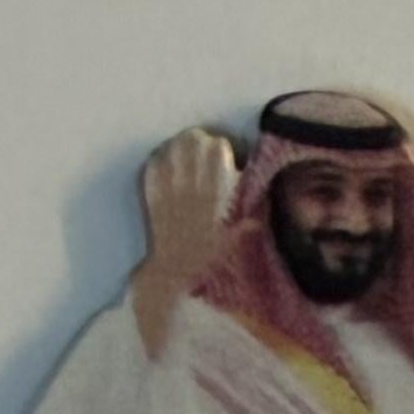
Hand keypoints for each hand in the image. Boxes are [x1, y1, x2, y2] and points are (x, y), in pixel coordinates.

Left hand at [134, 129, 239, 357]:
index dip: (222, 146)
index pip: (217, 149)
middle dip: (200, 140)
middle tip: (205, 148)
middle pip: (192, 141)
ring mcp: (167, 188)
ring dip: (178, 146)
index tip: (226, 154)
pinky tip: (164, 163)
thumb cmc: (205, 258)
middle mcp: (190, 184)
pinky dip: (158, 161)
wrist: (173, 273)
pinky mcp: (151, 195)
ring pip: (170, 148)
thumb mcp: (232, 240)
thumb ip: (246, 223)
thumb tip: (261, 212)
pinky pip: (152, 166)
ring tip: (185, 152)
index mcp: (213, 192)